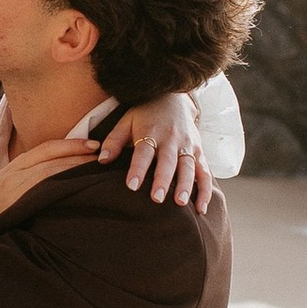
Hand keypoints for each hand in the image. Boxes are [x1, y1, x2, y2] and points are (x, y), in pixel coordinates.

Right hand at [0, 137, 102, 238]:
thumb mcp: (4, 191)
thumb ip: (24, 182)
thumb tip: (53, 180)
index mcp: (11, 168)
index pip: (43, 148)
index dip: (68, 143)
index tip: (90, 143)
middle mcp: (12, 172)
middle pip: (48, 153)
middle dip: (75, 149)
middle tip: (99, 147)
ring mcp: (13, 185)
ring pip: (49, 167)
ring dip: (74, 163)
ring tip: (95, 161)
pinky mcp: (14, 200)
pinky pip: (42, 185)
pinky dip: (62, 180)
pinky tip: (78, 182)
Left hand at [101, 89, 214, 210]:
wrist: (174, 99)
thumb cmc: (146, 114)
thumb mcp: (126, 121)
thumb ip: (114, 140)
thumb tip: (101, 160)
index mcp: (151, 131)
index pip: (143, 151)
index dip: (138, 168)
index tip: (132, 185)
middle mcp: (171, 139)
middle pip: (167, 161)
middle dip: (163, 180)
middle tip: (157, 198)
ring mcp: (187, 146)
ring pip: (188, 167)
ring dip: (185, 185)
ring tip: (179, 203)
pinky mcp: (199, 152)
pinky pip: (205, 173)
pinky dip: (205, 191)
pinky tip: (201, 208)